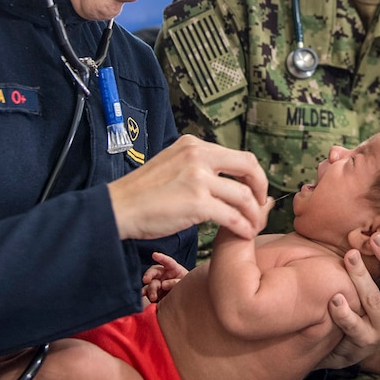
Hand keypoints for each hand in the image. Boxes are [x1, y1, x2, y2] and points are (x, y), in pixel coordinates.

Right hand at [108, 135, 269, 241]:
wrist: (118, 208)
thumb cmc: (142, 194)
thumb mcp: (173, 165)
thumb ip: (198, 167)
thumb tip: (227, 182)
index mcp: (193, 145)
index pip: (238, 155)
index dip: (253, 175)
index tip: (254, 192)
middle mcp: (198, 155)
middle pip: (249, 167)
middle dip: (261, 189)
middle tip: (260, 208)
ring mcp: (198, 177)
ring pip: (243, 196)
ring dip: (253, 215)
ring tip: (252, 227)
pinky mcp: (196, 202)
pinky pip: (232, 216)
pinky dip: (242, 227)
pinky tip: (243, 234)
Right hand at [142, 252, 188, 302]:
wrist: (185, 298)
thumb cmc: (186, 287)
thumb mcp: (184, 283)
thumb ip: (175, 282)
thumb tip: (163, 284)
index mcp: (173, 268)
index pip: (168, 262)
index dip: (161, 258)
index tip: (154, 255)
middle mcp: (163, 274)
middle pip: (154, 271)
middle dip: (149, 274)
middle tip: (146, 280)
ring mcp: (158, 283)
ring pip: (151, 283)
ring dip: (150, 289)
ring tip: (153, 297)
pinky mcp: (154, 291)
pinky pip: (148, 291)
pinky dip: (145, 293)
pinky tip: (143, 294)